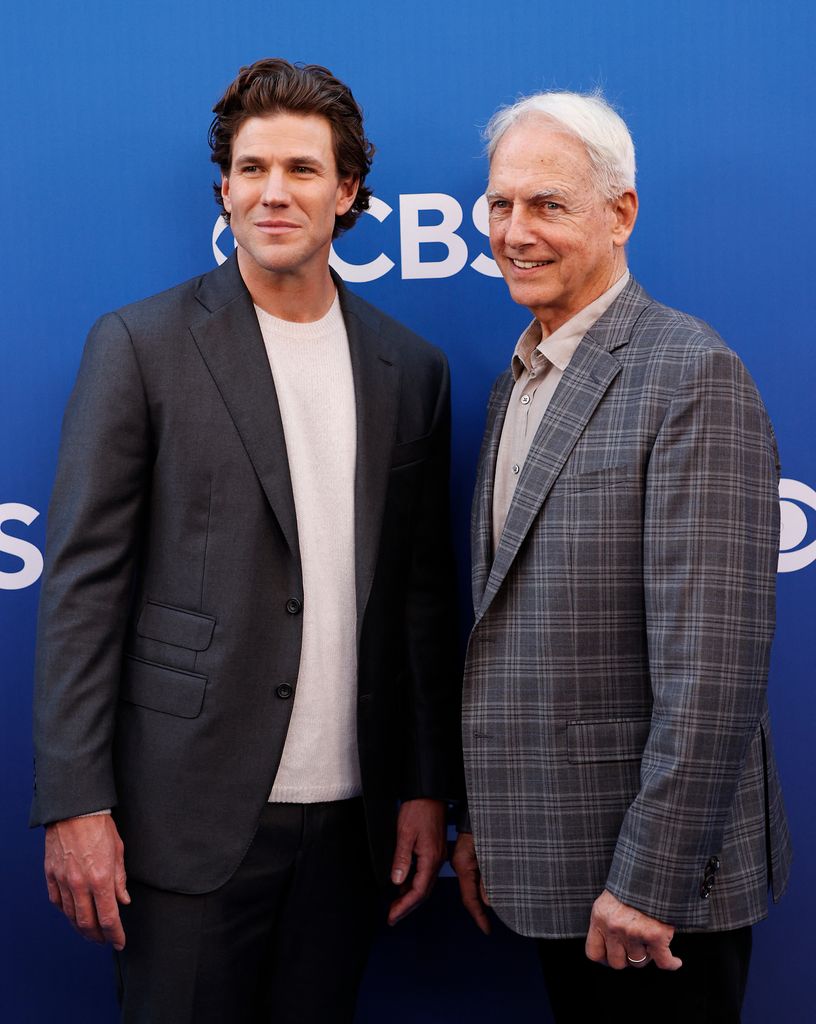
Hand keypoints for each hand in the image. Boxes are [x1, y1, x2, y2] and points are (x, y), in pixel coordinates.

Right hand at [44, 814, 129, 949]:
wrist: (75, 810)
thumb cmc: (100, 827)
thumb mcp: (119, 851)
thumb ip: (120, 880)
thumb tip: (123, 901)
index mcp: (101, 878)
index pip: (109, 918)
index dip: (115, 935)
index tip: (120, 942)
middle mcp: (80, 884)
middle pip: (87, 923)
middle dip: (98, 937)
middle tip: (105, 940)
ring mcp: (63, 881)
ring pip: (71, 916)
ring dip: (81, 928)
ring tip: (91, 932)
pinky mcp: (51, 875)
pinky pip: (57, 902)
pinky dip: (66, 912)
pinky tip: (73, 914)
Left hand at [387, 798, 446, 925]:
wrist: (429, 794)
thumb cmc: (418, 810)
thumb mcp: (405, 833)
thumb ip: (401, 858)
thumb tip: (397, 882)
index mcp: (431, 858)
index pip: (418, 891)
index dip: (405, 906)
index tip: (392, 917)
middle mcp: (437, 860)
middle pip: (423, 892)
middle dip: (407, 907)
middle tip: (392, 917)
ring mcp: (437, 856)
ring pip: (424, 884)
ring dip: (410, 897)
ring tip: (394, 906)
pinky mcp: (434, 851)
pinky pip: (424, 873)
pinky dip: (413, 884)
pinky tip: (402, 886)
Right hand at [451, 832, 489, 934]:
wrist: (482, 804)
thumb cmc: (484, 823)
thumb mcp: (489, 851)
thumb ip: (488, 877)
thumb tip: (487, 901)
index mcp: (462, 864)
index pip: (469, 897)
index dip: (478, 915)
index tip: (486, 930)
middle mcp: (461, 863)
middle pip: (469, 892)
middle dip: (479, 909)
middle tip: (490, 924)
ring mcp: (464, 858)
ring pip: (474, 883)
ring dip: (484, 897)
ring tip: (496, 909)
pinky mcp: (469, 854)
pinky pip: (476, 874)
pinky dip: (485, 884)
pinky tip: (493, 888)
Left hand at [585, 889, 681, 970]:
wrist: (652, 867)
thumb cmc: (633, 881)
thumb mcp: (611, 898)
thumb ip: (608, 919)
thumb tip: (613, 944)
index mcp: (600, 917)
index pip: (594, 953)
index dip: (605, 958)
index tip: (615, 956)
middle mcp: (614, 927)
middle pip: (617, 963)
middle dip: (627, 957)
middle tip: (637, 947)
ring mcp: (634, 932)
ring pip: (639, 962)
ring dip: (647, 956)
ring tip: (651, 944)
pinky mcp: (655, 935)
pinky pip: (664, 961)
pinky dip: (671, 963)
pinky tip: (675, 961)